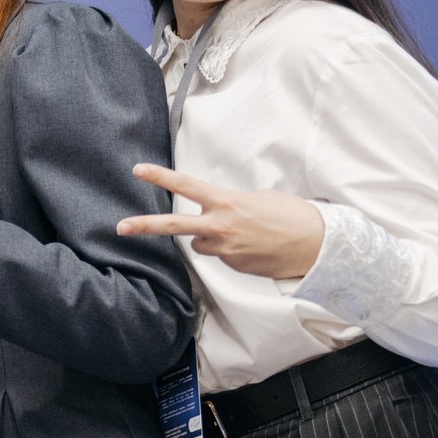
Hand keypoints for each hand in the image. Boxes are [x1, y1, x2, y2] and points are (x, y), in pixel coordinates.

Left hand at [116, 163, 324, 279]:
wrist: (318, 244)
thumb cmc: (291, 215)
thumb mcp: (258, 198)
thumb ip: (229, 205)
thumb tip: (216, 215)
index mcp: (227, 202)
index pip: (186, 186)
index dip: (161, 177)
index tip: (138, 170)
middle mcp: (221, 227)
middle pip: (174, 227)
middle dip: (144, 226)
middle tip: (120, 227)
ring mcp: (226, 250)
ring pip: (202, 243)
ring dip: (212, 238)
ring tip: (243, 233)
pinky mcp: (234, 266)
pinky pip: (222, 255)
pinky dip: (231, 250)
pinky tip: (253, 246)